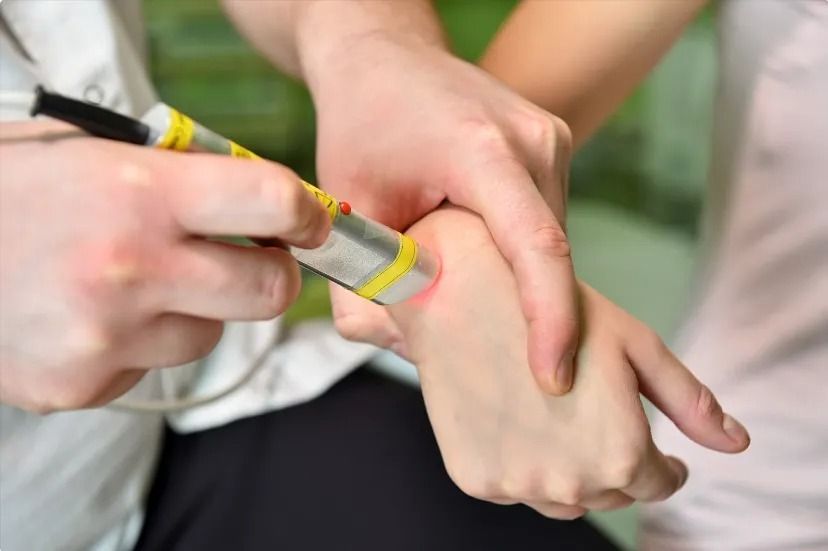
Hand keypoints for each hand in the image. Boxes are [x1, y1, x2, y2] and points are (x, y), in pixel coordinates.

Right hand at [0, 121, 329, 411]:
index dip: (307, 213)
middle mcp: (132, 269)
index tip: (311, 220)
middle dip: (272, 274)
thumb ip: (183, 174)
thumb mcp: (94, 152)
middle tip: (250, 259)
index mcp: (140, 193)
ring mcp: (108, 336)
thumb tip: (267, 202)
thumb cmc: (13, 190)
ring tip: (136, 281)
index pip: (273, 203)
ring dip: (196, 308)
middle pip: (271, 291)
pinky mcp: (84, 384)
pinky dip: (143, 340)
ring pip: (212, 332)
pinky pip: (155, 363)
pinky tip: (95, 313)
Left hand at [310, 31, 576, 394]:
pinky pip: (544, 222)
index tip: (552, 376)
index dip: (550, 316)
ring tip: (473, 303)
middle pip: (547, 256)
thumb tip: (409, 350)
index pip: (535, 244)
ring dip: (519, 284)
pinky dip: (518, 257)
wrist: (385, 56)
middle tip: (492, 362)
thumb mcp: (347, 205)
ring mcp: (551, 142)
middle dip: (527, 317)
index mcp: (481, 149)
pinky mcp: (552, 149)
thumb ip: (363, 289)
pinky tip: (482, 267)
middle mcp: (533, 142)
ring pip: (550, 243)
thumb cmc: (362, 122)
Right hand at [381, 206, 749, 517]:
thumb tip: (736, 442)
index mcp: (620, 452)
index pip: (658, 483)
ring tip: (559, 421)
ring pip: (563, 499)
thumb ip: (690, 401)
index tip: (654, 449)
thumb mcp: (636, 346)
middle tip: (598, 418)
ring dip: (571, 472)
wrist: (463, 297)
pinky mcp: (476, 479)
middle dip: (616, 465)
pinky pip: (515, 489)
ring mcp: (518, 485)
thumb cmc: (555, 311)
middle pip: (611, 494)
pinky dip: (524, 467)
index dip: (663, 464)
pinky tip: (519, 423)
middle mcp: (570, 482)